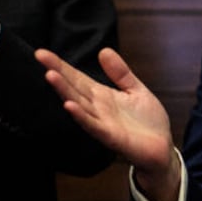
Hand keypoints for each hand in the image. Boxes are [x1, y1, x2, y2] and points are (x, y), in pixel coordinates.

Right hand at [35, 47, 180, 200]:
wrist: (162, 150)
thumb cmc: (148, 122)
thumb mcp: (135, 90)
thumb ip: (120, 72)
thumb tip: (103, 50)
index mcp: (102, 95)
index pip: (77, 77)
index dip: (61, 64)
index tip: (41, 52)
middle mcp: (98, 108)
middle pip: (73, 87)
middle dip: (56, 72)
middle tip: (39, 55)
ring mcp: (102, 123)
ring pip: (79, 104)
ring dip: (64, 91)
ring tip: (50, 75)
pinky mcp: (112, 137)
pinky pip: (94, 125)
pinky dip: (81, 116)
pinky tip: (69, 105)